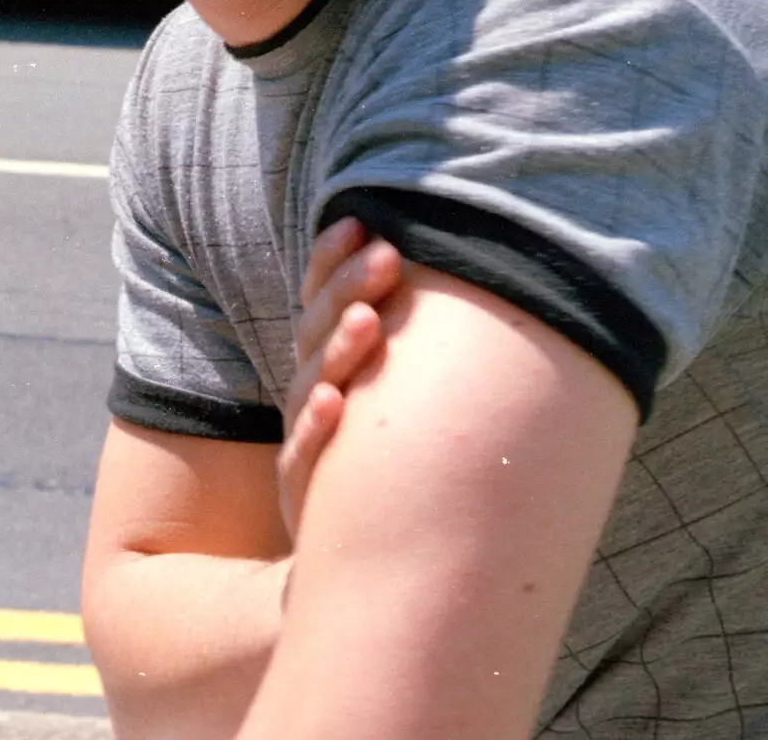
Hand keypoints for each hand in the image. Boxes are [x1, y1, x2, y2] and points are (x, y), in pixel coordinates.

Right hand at [278, 217, 401, 540]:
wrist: (370, 565)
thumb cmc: (400, 459)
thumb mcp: (403, 393)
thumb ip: (415, 337)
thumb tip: (481, 267)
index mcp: (331, 358)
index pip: (322, 296)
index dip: (332, 259)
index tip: (359, 220)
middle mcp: (313, 390)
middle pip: (317, 327)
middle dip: (347, 287)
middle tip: (385, 256)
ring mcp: (307, 439)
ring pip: (311, 383)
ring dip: (337, 349)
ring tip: (366, 320)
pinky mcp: (305, 492)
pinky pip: (303, 456)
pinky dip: (316, 428)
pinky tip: (332, 404)